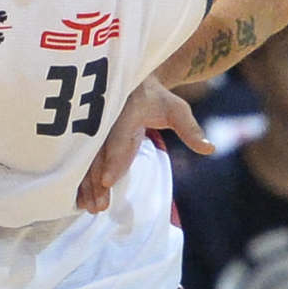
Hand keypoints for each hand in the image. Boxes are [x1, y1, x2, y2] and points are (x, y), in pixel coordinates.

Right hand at [75, 77, 212, 212]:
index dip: (113, 160)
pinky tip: (78, 199)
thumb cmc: (159, 99)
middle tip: (99, 206)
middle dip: (97, 181)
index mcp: (127, 111)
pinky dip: (79, 178)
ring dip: (86, 184)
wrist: (135, 81)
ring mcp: (94, 129)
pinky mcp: (89, 138)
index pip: (119, 138)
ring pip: (86, 159)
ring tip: (89, 207)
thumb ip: (190, 129)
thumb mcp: (177, 109)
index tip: (108, 181)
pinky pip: (81, 159)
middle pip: (99, 154)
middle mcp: (106, 120)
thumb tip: (209, 148)